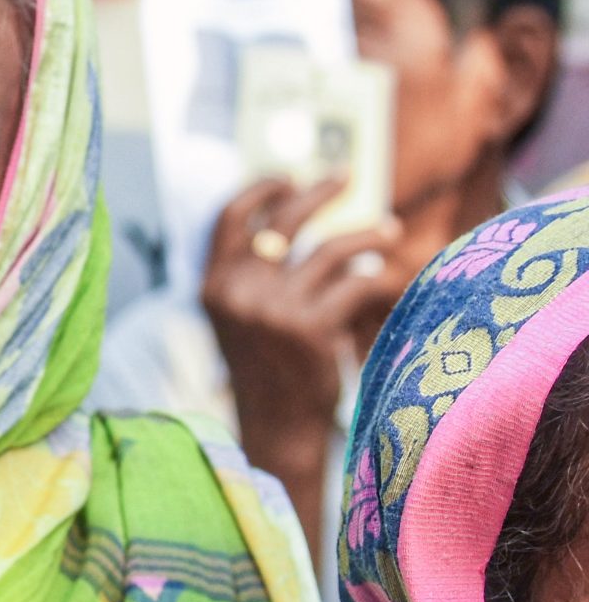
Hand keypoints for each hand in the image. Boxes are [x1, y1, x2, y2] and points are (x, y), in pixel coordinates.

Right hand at [199, 176, 399, 487]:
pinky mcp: (310, 328)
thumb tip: (291, 215)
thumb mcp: (241, 316)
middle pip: (284, 222)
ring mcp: (273, 309)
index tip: (291, 175)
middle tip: (346, 175)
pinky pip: (355, 283)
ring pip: (331, 249)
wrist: (277, 426)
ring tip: (388, 230)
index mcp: (213, 286)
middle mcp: (238, 292)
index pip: (231, 218)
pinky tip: (384, 279)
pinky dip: (374, 278)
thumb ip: (251, 273)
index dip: (262, 189)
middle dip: (319, 192)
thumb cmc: (267, 367)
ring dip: (367, 234)